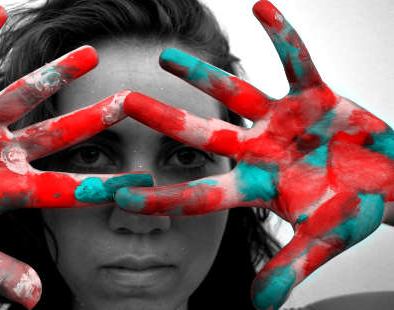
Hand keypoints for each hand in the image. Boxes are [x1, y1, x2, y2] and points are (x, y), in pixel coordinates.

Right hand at [0, 6, 150, 308]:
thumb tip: (35, 300)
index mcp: (9, 189)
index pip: (67, 187)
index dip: (105, 185)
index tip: (143, 180)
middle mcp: (2, 153)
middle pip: (58, 134)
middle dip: (94, 118)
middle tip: (132, 101)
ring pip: (23, 95)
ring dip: (55, 74)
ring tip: (91, 53)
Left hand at [115, 1, 392, 308]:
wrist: (390, 184)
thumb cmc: (355, 212)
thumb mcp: (325, 241)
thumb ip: (291, 268)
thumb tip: (260, 306)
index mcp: (255, 185)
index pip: (199, 193)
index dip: (162, 195)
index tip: (119, 192)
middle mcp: (258, 149)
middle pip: (201, 134)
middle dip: (163, 120)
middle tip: (122, 103)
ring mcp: (282, 121)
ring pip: (234, 92)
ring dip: (201, 74)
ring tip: (164, 54)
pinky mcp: (314, 96)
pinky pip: (297, 61)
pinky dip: (284, 36)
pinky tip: (262, 7)